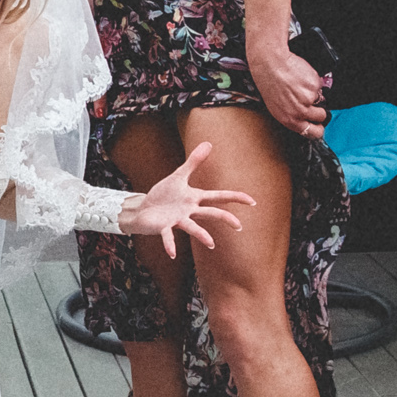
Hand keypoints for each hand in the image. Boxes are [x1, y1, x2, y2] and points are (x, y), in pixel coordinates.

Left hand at [124, 142, 255, 257]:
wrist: (144, 209)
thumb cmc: (164, 195)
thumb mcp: (179, 176)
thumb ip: (194, 161)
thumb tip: (208, 142)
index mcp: (194, 198)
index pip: (219, 197)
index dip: (235, 198)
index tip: (252, 201)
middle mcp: (189, 211)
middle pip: (210, 213)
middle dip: (225, 218)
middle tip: (239, 227)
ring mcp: (177, 220)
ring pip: (192, 227)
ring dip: (201, 235)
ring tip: (211, 244)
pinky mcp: (163, 226)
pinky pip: (168, 235)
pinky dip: (170, 244)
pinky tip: (172, 254)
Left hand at [250, 40, 326, 139]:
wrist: (271, 64)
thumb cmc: (269, 84)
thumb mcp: (276, 108)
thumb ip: (292, 116)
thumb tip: (304, 121)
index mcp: (290, 120)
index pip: (313, 133)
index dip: (318, 129)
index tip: (319, 126)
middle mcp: (300, 112)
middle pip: (321, 117)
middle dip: (318, 110)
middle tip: (310, 101)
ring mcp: (309, 98)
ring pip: (321, 100)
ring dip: (314, 94)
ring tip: (300, 87)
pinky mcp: (315, 85)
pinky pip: (320, 86)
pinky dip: (313, 83)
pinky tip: (301, 79)